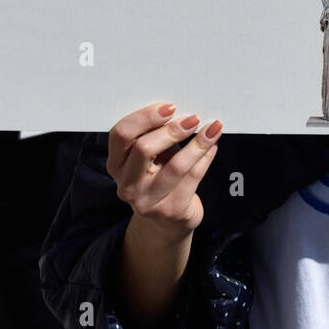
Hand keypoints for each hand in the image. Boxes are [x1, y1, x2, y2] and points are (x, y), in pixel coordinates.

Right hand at [108, 102, 222, 241]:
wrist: (166, 221)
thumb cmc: (157, 177)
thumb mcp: (148, 158)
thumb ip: (155, 135)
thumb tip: (181, 110)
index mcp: (116, 164)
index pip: (121, 135)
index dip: (144, 117)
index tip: (169, 107)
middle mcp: (126, 184)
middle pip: (143, 148)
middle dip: (171, 130)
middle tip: (192, 118)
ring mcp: (147, 201)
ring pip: (174, 166)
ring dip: (196, 144)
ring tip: (211, 130)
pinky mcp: (171, 210)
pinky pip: (193, 178)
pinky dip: (205, 158)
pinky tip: (212, 147)